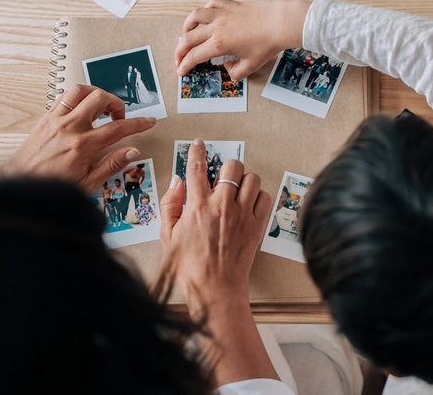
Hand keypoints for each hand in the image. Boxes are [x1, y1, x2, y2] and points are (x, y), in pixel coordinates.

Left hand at [6, 84, 155, 190]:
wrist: (21, 184)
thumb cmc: (52, 187)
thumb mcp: (88, 184)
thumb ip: (112, 165)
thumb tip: (132, 151)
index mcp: (82, 146)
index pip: (117, 128)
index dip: (137, 123)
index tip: (148, 122)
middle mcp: (68, 128)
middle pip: (100, 98)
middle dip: (116, 103)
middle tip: (119, 117)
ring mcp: (55, 120)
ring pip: (80, 90)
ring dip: (96, 95)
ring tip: (102, 108)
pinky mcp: (46, 118)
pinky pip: (64, 96)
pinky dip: (78, 99)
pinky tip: (83, 111)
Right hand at [160, 140, 271, 308]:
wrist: (215, 288)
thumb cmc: (189, 265)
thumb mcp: (168, 235)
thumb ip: (170, 204)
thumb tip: (178, 182)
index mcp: (197, 206)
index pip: (197, 167)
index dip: (197, 151)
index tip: (199, 145)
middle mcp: (222, 206)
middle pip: (232, 166)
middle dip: (226, 167)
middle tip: (222, 177)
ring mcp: (242, 214)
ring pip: (252, 178)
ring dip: (244, 180)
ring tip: (237, 190)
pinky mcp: (257, 225)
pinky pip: (265, 197)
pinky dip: (258, 196)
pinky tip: (248, 204)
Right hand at [176, 0, 310, 80]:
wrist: (282, 23)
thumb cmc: (268, 43)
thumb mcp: (252, 66)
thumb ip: (235, 72)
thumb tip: (226, 68)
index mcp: (219, 44)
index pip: (194, 56)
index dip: (185, 65)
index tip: (181, 70)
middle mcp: (217, 27)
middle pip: (188, 38)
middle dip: (180, 50)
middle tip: (179, 58)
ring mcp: (223, 13)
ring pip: (195, 16)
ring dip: (186, 26)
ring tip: (186, 34)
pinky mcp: (231, 4)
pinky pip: (211, 2)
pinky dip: (205, 9)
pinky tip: (206, 15)